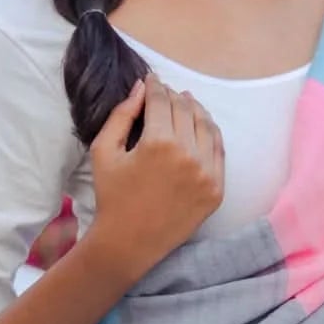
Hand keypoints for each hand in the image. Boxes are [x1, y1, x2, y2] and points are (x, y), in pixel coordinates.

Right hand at [87, 71, 223, 278]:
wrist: (129, 242)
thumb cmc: (112, 195)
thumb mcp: (104, 150)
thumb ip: (121, 114)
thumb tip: (141, 87)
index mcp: (158, 142)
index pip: (162, 101)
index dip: (156, 86)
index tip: (152, 80)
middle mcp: (188, 154)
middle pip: (186, 110)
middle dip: (174, 96)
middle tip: (167, 92)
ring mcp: (207, 173)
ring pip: (207, 126)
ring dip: (196, 110)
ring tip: (186, 104)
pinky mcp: (216, 189)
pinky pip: (219, 151)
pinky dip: (210, 134)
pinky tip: (200, 128)